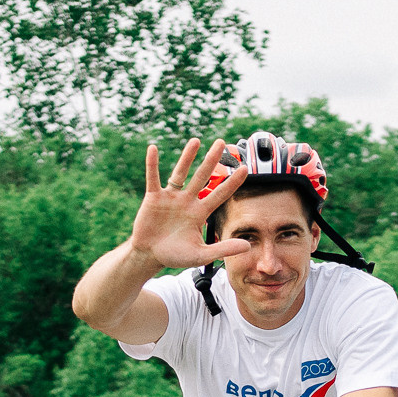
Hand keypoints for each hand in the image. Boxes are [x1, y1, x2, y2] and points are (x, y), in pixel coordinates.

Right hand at [129, 140, 249, 268]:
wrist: (150, 256)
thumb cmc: (175, 256)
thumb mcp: (201, 255)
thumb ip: (223, 249)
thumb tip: (247, 246)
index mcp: (200, 212)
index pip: (220, 194)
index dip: (232, 182)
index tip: (245, 168)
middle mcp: (187, 201)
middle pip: (202, 176)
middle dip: (211, 160)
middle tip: (221, 142)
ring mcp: (171, 197)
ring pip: (180, 173)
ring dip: (187, 157)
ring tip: (196, 141)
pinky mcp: (153, 197)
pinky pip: (153, 178)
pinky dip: (152, 164)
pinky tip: (153, 149)